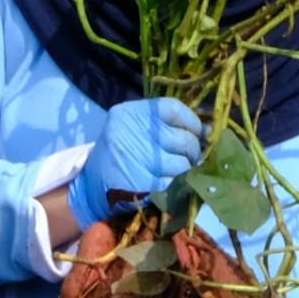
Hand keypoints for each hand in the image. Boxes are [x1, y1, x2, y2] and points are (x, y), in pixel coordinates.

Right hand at [77, 96, 206, 219]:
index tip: (199, 133)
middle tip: (190, 159)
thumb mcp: (133, 130)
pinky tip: (171, 187)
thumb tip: (209, 131)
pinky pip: (175, 184)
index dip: (192, 122)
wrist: (90, 189)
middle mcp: (132, 133)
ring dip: (187, 172)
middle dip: (193, 152)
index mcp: (129, 114)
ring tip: (177, 174)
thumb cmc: (119, 155)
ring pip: (183, 165)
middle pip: (183, 139)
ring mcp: (136, 160)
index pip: (173, 109)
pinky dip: (179, 187)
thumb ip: (165, 125)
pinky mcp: (142, 186)